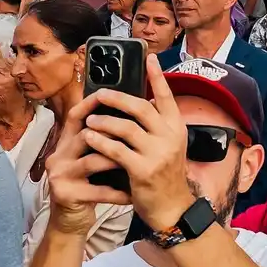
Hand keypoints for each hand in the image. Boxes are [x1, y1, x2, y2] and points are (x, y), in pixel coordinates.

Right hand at [44, 94, 132, 235]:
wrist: (70, 220)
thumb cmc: (88, 185)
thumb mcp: (92, 158)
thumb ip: (103, 139)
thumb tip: (131, 115)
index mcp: (66, 143)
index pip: (75, 116)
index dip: (92, 104)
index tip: (113, 94)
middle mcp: (58, 155)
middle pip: (86, 134)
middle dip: (113, 133)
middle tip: (139, 133)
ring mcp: (60, 175)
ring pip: (92, 160)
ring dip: (118, 161)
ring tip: (137, 162)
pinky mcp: (65, 194)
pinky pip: (98, 190)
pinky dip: (118, 192)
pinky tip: (132, 194)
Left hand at [79, 56, 194, 231]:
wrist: (172, 208)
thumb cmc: (165, 176)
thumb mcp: (169, 147)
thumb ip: (158, 127)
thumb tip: (142, 103)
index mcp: (177, 128)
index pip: (168, 97)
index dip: (158, 76)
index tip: (150, 58)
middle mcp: (171, 137)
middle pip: (142, 108)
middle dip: (118, 98)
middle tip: (100, 93)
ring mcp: (158, 154)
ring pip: (126, 128)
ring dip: (104, 121)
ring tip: (90, 119)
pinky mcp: (143, 170)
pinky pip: (116, 150)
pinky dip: (100, 142)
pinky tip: (89, 138)